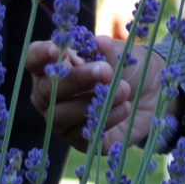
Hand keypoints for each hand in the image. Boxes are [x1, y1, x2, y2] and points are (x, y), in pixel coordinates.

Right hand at [21, 38, 167, 147]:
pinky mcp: (79, 141)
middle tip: (105, 71)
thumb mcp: (118, 54)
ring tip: (124, 90)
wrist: (151, 94)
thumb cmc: (126, 68)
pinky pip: (80, 135)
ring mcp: (62, 120)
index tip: (59, 50)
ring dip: (91, 102)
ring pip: (59, 116)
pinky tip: (124, 107)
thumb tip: (98, 42)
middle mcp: (51, 95)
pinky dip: (103, 120)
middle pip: (46, 90)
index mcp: (54, 66)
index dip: (41, 55)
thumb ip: (106, 51)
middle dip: (75, 79)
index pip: (33, 59)